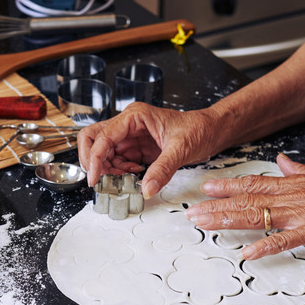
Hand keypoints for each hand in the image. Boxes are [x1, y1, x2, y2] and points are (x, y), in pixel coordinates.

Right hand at [78, 103, 218, 197]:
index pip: (102, 137)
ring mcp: (130, 136)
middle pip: (93, 139)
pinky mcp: (136, 148)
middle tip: (101, 180)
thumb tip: (147, 188)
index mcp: (135, 116)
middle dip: (93, 161)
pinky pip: (117, 161)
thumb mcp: (181, 149)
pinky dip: (120, 172)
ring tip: (125, 179)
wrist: (211, 131)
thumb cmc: (198, 129)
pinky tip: (135, 176)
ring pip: (103, 153)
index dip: (94, 159)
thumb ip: (163, 169)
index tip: (94, 179)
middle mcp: (128, 124)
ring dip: (108, 170)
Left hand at [184, 154, 304, 259]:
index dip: (228, 185)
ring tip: (204, 225)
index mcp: (297, 183)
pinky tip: (246, 254)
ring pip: (257, 217)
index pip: (255, 182)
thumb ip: (301, 170)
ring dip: (228, 222)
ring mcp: (303, 214)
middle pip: (247, 200)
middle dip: (216, 207)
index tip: (206, 187)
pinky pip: (285, 240)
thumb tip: (281, 161)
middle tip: (191, 212)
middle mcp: (295, 196)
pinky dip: (265, 247)